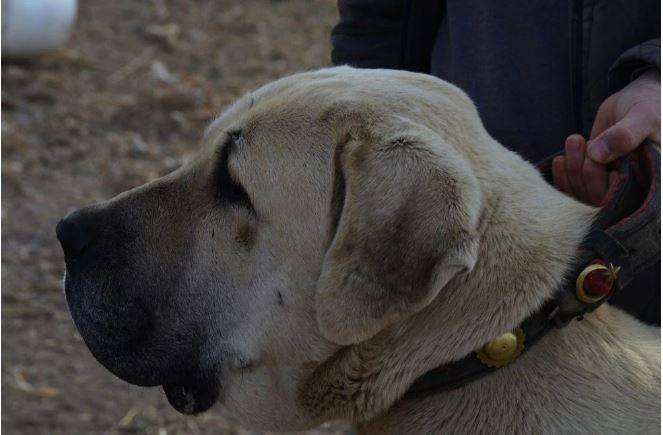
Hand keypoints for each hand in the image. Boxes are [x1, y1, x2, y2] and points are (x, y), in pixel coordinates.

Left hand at [553, 70, 659, 204]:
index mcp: (650, 179)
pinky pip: (576, 190)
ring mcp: (613, 185)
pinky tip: (560, 160)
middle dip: (582, 170)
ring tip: (574, 140)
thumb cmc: (650, 105)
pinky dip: (564, 177)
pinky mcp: (597, 179)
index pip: (623, 198)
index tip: (596, 158)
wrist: (639, 101)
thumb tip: (597, 155)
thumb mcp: (643, 116)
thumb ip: (624, 135)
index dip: (604, 185)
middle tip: (578, 140)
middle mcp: (633, 188)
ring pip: (585, 194)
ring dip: (572, 168)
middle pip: (599, 197)